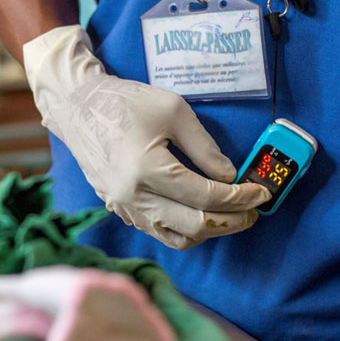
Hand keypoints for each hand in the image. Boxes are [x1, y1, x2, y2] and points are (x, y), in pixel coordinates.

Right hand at [23, 25, 270, 249]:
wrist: (78, 108)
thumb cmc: (126, 102)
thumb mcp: (174, 111)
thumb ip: (206, 147)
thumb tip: (229, 177)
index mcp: (148, 169)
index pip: (205, 196)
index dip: (239, 198)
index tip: (261, 192)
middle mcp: (134, 196)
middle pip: (195, 225)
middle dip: (232, 221)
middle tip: (254, 211)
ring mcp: (124, 207)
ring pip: (177, 237)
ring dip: (209, 231)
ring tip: (230, 216)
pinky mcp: (119, 209)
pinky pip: (158, 231)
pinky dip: (185, 228)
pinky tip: (200, 213)